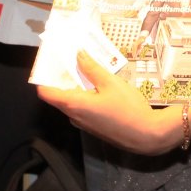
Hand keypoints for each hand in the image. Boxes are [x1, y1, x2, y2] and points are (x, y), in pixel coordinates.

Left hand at [37, 52, 183, 155]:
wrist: (146, 136)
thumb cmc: (127, 108)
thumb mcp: (110, 82)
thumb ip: (92, 68)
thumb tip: (78, 54)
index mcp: (73, 104)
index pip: (46, 92)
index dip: (44, 77)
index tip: (49, 63)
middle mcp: (73, 116)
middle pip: (59, 96)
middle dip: (63, 77)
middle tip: (71, 59)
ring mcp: (83, 123)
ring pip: (72, 102)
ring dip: (76, 86)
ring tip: (87, 68)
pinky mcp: (93, 127)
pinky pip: (82, 108)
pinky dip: (85, 96)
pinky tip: (99, 86)